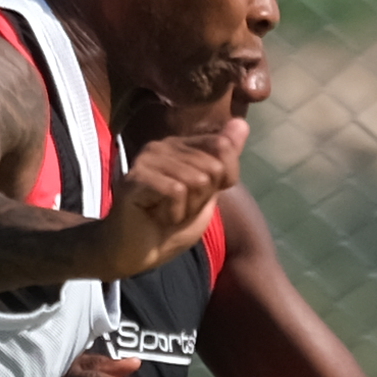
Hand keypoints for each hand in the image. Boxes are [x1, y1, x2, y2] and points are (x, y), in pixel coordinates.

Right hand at [99, 77, 247, 278]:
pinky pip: (177, 191)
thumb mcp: (208, 193)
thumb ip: (225, 160)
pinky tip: (155, 216)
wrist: (134, 254)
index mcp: (181, 145)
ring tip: (164, 213)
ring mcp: (147, 158)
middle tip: (176, 209)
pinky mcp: (136, 177)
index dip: (222, 180)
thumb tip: (242, 122)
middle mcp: (163, 145)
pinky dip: (173, 213)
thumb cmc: (170, 226)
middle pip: (213, 167)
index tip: (196, 197)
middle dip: (201, 199)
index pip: (224, 147)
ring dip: (186, 209)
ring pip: (196, 180)